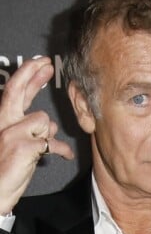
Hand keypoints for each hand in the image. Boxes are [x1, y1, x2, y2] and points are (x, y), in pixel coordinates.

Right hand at [0, 57, 73, 212]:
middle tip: (46, 64)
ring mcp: (12, 134)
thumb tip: (47, 121)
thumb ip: (30, 129)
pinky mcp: (24, 147)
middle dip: (33, 75)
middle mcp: (4, 125)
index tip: (38, 63)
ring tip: (39, 150)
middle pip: (19, 93)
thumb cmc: (7, 171)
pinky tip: (63, 155)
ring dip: (48, 135)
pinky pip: (52, 141)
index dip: (26, 75)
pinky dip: (60, 149)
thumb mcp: (16, 144)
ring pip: (45, 121)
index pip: (12, 92)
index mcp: (1, 122)